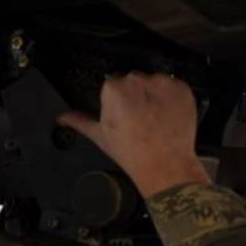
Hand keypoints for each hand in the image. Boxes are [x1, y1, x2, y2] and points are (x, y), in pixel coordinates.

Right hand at [58, 72, 210, 197]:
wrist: (165, 164)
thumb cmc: (131, 151)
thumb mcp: (100, 136)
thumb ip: (80, 121)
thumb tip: (63, 117)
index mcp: (114, 89)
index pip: (112, 86)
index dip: (116, 102)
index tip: (121, 116)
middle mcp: (137, 81)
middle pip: (133, 81)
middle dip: (135, 96)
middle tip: (137, 119)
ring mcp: (162, 84)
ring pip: (153, 83)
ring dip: (153, 95)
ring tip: (154, 118)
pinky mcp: (182, 89)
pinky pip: (174, 87)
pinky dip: (172, 98)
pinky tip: (167, 115)